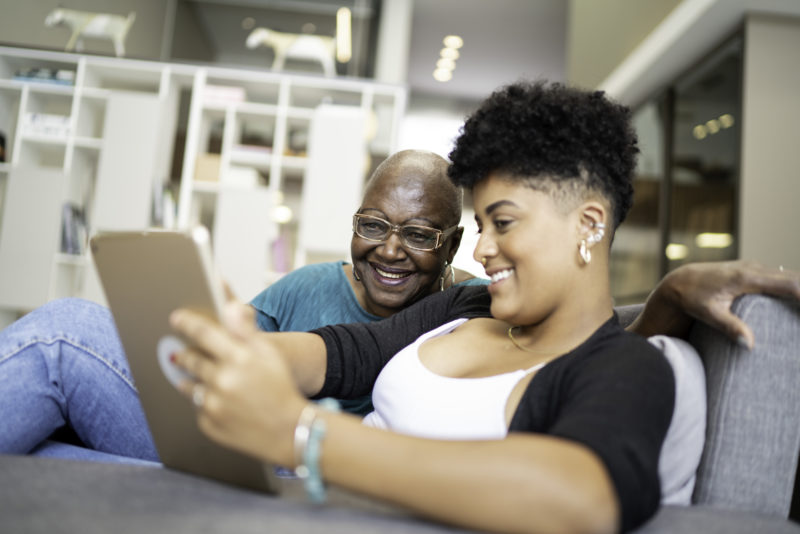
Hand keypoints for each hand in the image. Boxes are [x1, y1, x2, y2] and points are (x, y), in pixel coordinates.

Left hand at [169, 299, 307, 465]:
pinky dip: (206, 403)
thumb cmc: (280, 386)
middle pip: (192, 360)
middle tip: (183, 352)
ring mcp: (214, 405)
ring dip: (192, 379)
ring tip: (206, 379)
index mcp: (238, 358)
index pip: (204, 333)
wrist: (288, 430)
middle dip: (186, 355)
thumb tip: (229, 306)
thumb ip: (245, 329)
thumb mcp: (268, 353)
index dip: (187, 323)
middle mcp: (223, 381)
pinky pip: (198, 409)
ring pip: (190, 386)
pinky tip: (223, 402)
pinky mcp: (210, 425)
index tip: (175, 318)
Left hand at [630, 260, 799, 348]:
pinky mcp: (753, 271)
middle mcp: (754, 268)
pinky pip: (782, 278)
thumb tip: (749, 344)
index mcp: (747, 277)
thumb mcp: (707, 313)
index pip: (789, 284)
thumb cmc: (691, 298)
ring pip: (790, 277)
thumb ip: (728, 326)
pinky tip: (799, 302)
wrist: (678, 281)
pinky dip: (795, 288)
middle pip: (796, 279)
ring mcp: (755, 268)